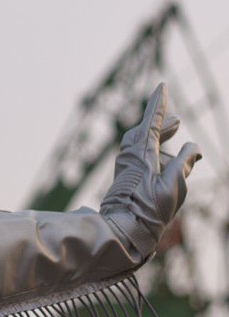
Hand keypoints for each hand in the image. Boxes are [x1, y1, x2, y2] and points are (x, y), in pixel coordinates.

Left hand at [100, 83, 200, 260]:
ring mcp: (126, 166)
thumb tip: (192, 146)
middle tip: (177, 119)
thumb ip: (185, 162)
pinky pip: (138, 154)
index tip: (162, 85)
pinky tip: (164, 157)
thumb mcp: (175, 185)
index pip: (150, 121)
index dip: (158, 103)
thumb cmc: (149, 209)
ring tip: (174, 129)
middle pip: (145, 130)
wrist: (123, 230)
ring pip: (140, 142)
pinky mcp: (125, 176)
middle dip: (160, 121)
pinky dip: (152, 148)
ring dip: (157, 134)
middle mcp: (130, 155)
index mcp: (141, 153)